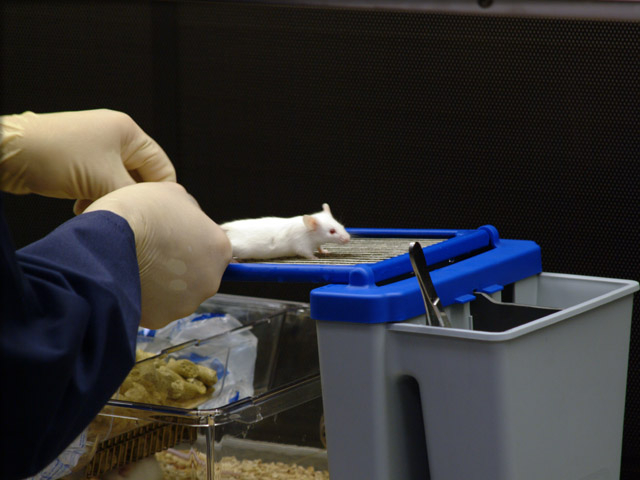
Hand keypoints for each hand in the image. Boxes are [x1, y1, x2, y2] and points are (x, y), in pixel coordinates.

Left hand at [0, 109, 175, 213]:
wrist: (9, 152)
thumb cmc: (59, 159)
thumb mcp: (106, 181)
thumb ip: (137, 195)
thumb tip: (156, 207)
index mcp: (129, 132)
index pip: (162, 168)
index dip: (160, 194)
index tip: (151, 215)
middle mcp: (115, 135)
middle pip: (140, 175)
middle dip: (130, 197)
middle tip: (120, 214)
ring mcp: (96, 146)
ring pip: (118, 181)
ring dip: (111, 199)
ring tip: (96, 211)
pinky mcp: (79, 158)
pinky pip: (100, 181)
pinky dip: (95, 196)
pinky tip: (81, 208)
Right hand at [84, 182, 231, 328]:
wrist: (108, 238)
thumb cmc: (141, 210)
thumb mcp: (173, 193)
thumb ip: (190, 211)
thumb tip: (189, 219)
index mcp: (220, 249)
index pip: (212, 250)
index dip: (191, 243)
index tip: (171, 239)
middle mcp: (210, 280)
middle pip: (197, 276)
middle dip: (178, 268)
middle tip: (152, 253)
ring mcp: (186, 303)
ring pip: (176, 295)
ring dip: (161, 285)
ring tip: (137, 265)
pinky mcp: (161, 319)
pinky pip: (154, 309)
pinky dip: (143, 299)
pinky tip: (129, 281)